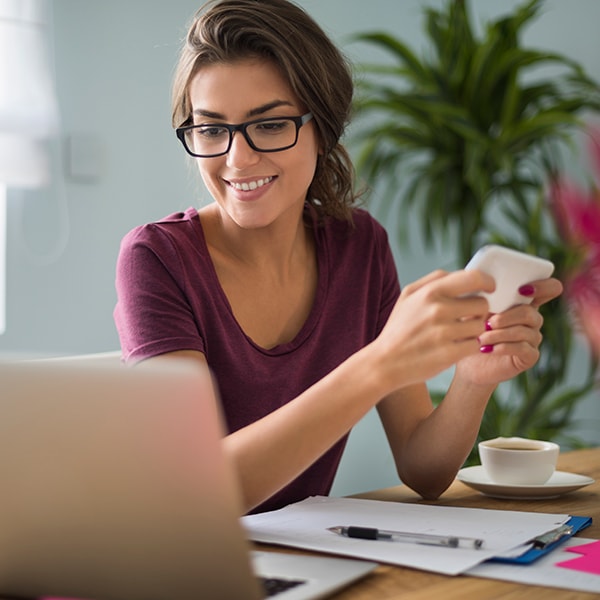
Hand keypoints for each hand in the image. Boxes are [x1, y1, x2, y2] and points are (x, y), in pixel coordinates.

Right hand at [374, 269, 494, 389]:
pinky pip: (475, 345)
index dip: (487, 281)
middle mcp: (438, 310)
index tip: (489, 288)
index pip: (473, 277)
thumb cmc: (399, 328)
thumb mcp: (407, 296)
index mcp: (429, 292)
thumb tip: (462, 275)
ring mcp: (444, 333)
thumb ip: (433, 280)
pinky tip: (455, 347)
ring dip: (473, 331)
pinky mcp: (449, 354)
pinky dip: (469, 347)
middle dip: (478, 311)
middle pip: (482, 304)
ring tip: (457, 334)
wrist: (385, 362)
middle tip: (467, 318)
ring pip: (480, 326)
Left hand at [456, 277, 562, 384]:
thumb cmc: (470, 331)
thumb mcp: (473, 311)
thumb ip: (482, 297)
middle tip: (487, 324)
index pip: (549, 289)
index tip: (523, 289)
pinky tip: (488, 349)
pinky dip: (503, 347)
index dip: (544, 285)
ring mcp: (533, 338)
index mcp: (522, 303)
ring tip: (481, 339)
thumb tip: (481, 284)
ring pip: (524, 331)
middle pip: (530, 313)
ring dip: (499, 334)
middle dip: (506, 317)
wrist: (466, 360)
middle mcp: (532, 320)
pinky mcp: (529, 357)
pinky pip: (523, 348)